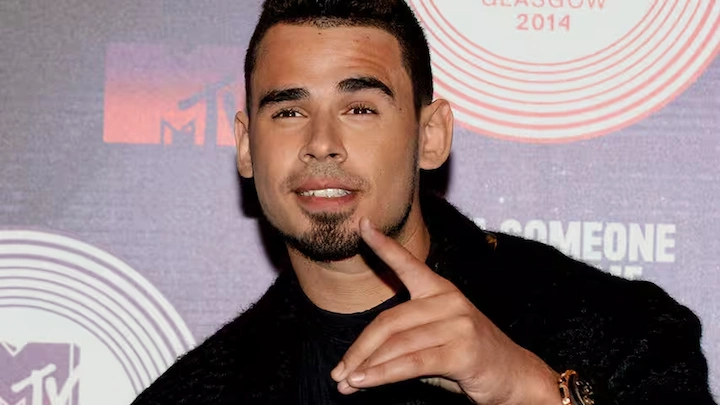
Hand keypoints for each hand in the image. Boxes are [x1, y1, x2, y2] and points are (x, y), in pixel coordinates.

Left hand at [330, 218, 560, 404]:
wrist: (515, 376)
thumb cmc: (469, 357)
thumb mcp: (434, 341)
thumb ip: (402, 343)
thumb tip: (358, 365)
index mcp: (440, 289)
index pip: (407, 263)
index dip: (383, 245)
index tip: (363, 225)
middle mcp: (448, 300)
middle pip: (389, 321)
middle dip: (359, 349)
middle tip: (337, 373)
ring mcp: (457, 323)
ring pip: (397, 344)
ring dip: (366, 367)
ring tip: (345, 383)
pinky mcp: (462, 350)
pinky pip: (412, 363)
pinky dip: (383, 375)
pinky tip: (364, 383)